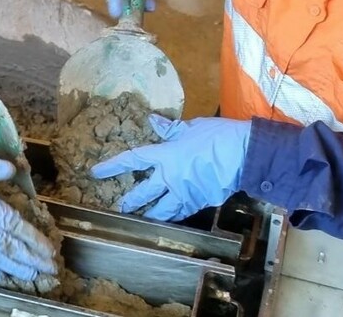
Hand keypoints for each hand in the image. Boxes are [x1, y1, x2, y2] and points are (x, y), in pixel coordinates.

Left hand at [91, 115, 250, 220]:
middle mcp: (170, 177)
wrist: (244, 155)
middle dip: (130, 201)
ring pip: (162, 210)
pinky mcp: (200, 203)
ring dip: (150, 215)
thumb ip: (170, 129)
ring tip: (141, 221)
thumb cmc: (218, 136)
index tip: (97, 172)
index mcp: (165, 155)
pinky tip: (170, 218)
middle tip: (119, 207)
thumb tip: (152, 121)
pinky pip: (182, 212)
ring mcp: (185, 193)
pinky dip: (174, 216)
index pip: (132, 160)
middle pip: (143, 192)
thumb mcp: (191, 127)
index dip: (113, 166)